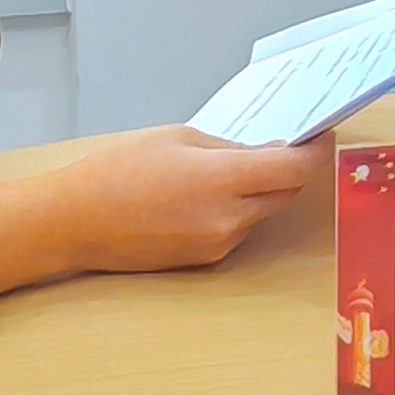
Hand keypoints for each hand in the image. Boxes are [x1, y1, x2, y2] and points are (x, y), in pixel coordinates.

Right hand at [0, 125, 321, 301]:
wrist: (72, 223)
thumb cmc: (115, 172)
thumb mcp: (176, 139)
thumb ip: (228, 148)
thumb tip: (265, 152)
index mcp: (221, 182)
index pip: (294, 169)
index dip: (315, 150)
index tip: (322, 133)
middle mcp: (227, 220)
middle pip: (285, 193)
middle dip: (290, 168)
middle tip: (285, 142)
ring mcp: (218, 245)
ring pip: (263, 212)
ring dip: (262, 189)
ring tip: (237, 164)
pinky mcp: (205, 260)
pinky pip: (238, 229)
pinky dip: (238, 208)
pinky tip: (212, 191)